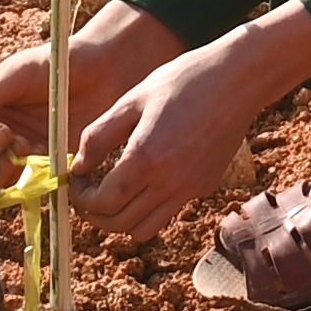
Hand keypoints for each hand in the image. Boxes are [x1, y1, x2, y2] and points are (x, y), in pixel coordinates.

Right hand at [0, 3, 187, 183]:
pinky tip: (45, 159)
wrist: (105, 70)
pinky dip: (34, 182)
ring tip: (26, 144)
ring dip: (5, 169)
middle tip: (6, 134)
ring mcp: (22, 159)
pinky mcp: (50, 172)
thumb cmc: (56, 64)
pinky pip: (32, 189)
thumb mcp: (17, 72)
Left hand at [67, 12, 310, 242]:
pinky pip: (167, 213)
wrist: (236, 81)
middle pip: (118, 224)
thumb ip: (99, 135)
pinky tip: (145, 180)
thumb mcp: (132, 100)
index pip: (102, 202)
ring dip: (120, 219)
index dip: (80, 198)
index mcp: (146, 157)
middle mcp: (169, 182)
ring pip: (143, 230)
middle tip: (86, 193)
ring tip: (112, 194)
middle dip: (94, 214)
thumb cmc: (182, 81)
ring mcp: (189, 189)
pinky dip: (148, 210)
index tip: (74, 181)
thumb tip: (77, 166)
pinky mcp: (204, 187)